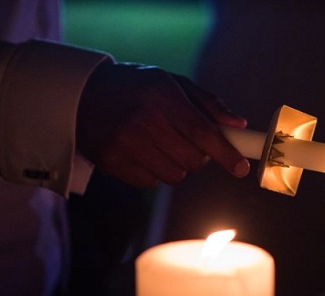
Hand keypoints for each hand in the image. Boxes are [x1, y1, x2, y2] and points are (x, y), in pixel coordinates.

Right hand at [76, 61, 249, 187]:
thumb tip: (238, 125)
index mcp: (162, 96)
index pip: (202, 132)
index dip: (225, 153)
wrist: (82, 95)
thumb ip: (208, 104)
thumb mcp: (172, 84)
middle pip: (193, 160)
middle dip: (199, 156)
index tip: (241, 168)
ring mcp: (125, 143)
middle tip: (188, 142)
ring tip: (162, 145)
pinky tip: (142, 152)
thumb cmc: (138, 88)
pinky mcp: (112, 162)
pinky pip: (151, 182)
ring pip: (175, 175)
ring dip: (177, 165)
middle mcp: (143, 120)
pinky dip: (154, 172)